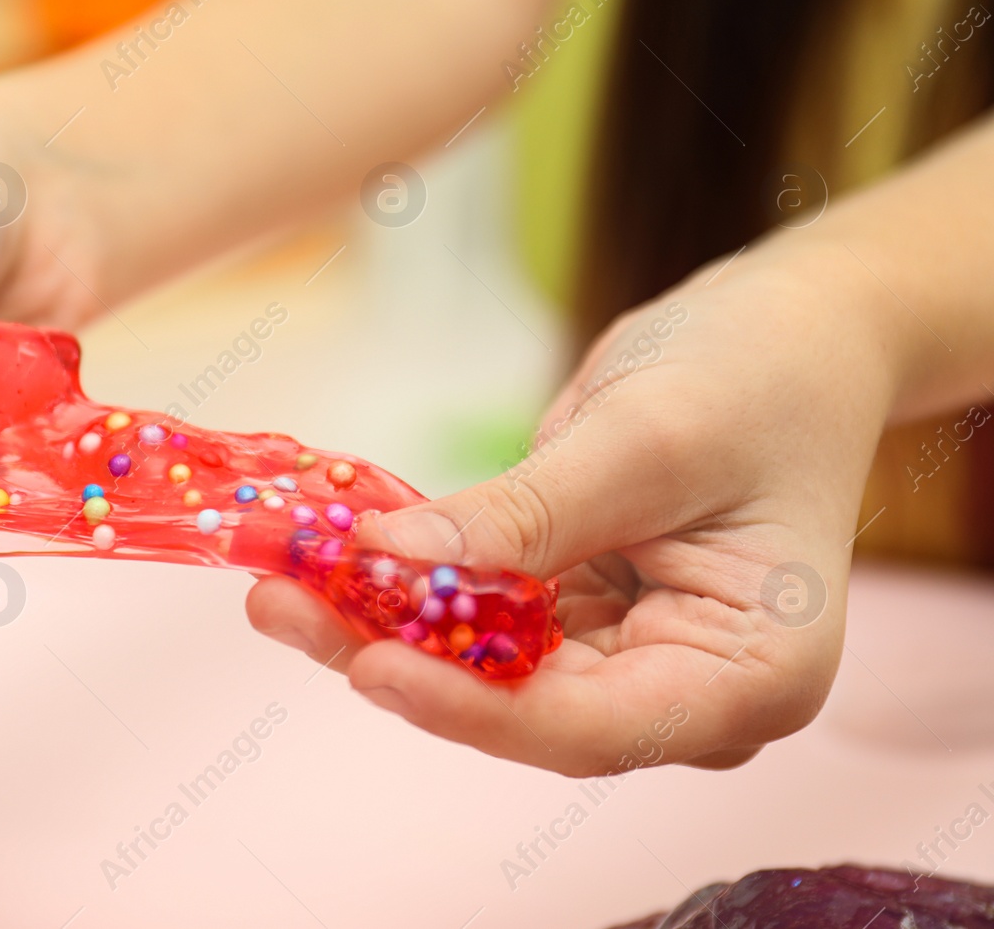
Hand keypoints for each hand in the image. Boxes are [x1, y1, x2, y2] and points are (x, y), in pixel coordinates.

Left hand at [247, 240, 895, 774]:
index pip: (595, 726)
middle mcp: (684, 689)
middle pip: (521, 706)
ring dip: (381, 625)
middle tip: (282, 603)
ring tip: (278, 583)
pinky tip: (329, 558)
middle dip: (399, 657)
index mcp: (749, 677)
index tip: (370, 665)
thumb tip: (396, 554)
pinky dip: (409, 588)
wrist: (783, 335)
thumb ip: (530, 513)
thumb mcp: (648, 438)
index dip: (474, 707)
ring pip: (484, 668)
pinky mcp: (576, 616)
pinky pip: (480, 617)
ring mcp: (626, 656)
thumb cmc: (756, 377)